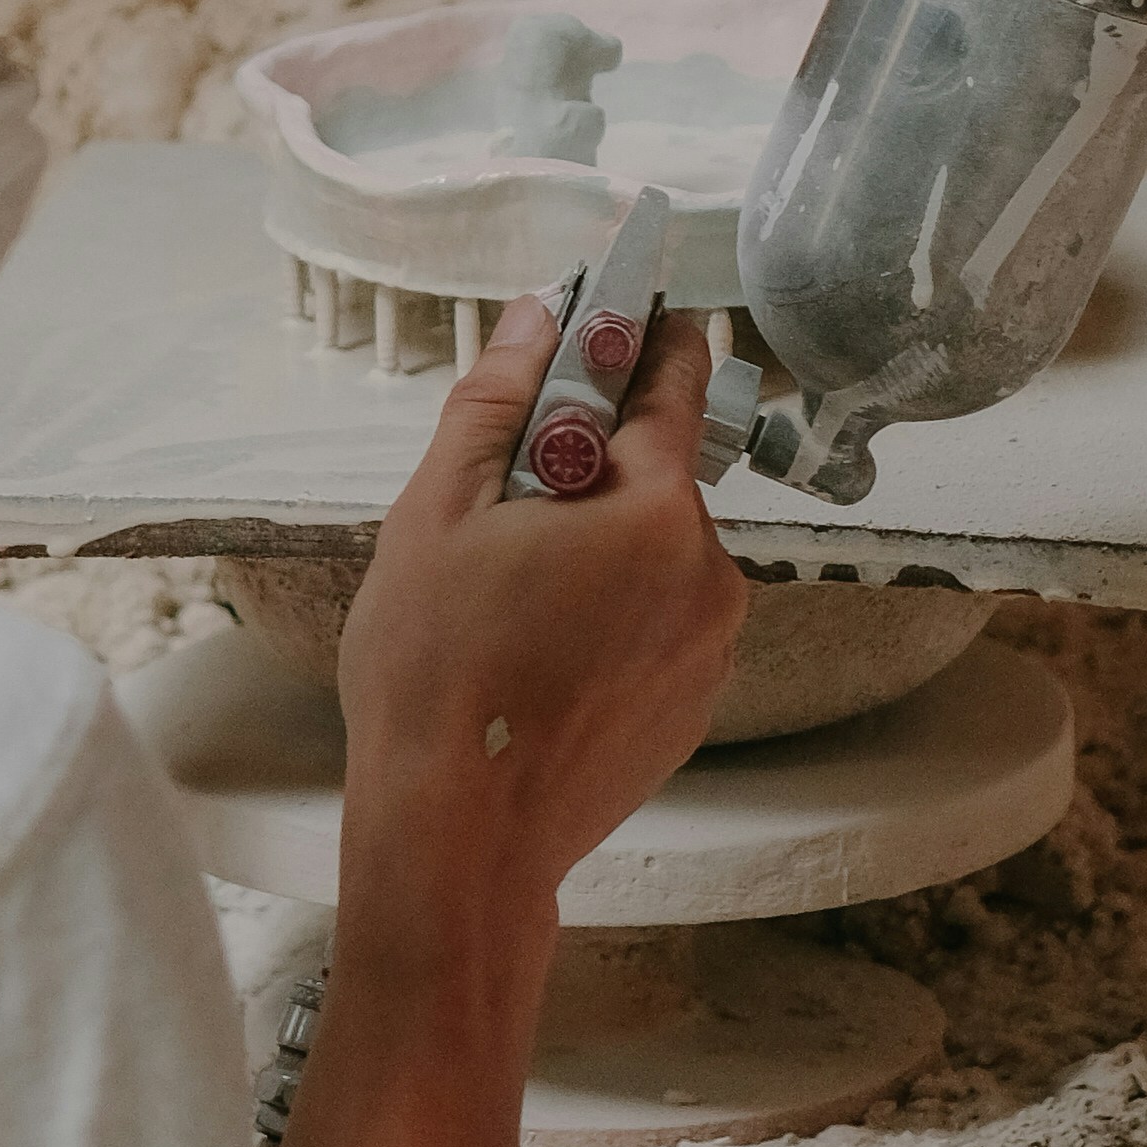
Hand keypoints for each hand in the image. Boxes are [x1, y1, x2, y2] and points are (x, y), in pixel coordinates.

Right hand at [334, 291, 743, 913]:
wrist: (461, 842)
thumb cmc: (436, 675)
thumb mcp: (439, 513)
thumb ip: (496, 403)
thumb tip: (538, 316)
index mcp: (656, 513)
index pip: (673, 381)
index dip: (639, 334)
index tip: (614, 304)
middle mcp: (709, 574)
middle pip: (653, 474)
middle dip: (587, 465)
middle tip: (498, 499)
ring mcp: (709, 647)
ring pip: (651, 551)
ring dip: (594, 544)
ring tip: (503, 595)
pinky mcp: (693, 704)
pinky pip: (655, 621)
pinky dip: (606, 612)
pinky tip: (533, 652)